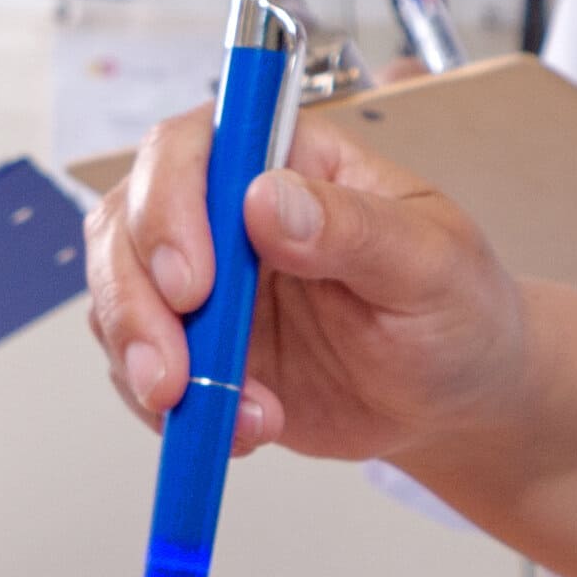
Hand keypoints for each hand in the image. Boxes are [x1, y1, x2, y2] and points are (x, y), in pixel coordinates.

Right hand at [77, 110, 535, 479]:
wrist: (455, 398)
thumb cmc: (457, 310)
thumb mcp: (432, 264)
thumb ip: (353, 228)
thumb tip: (267, 199)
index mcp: (288, 158)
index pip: (193, 146)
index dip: (171, 204)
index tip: (195, 283)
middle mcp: (228, 209)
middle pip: (129, 220)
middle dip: (136, 300)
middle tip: (173, 373)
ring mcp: (205, 280)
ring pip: (119, 294)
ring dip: (144, 361)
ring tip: (221, 414)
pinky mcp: (195, 346)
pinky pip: (139, 367)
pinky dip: (170, 408)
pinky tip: (242, 430)